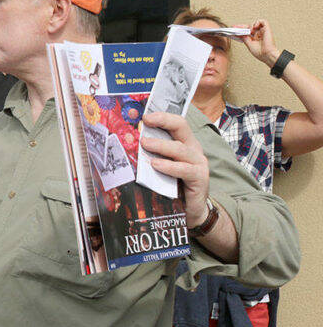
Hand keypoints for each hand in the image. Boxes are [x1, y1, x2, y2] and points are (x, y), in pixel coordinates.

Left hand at [140, 111, 209, 225]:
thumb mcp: (159, 167)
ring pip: (180, 148)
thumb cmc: (172, 186)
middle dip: (162, 120)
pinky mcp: (200, 178)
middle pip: (181, 126)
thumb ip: (149, 155)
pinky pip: (185, 169)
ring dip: (161, 145)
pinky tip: (156, 165)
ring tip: (145, 144)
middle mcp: (192, 149)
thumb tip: (126, 143)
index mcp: (183, 142)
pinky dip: (169, 166)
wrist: (190, 211)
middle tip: (144, 121)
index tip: (142, 115)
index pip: (174, 122)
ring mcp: (198, 163)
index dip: (160, 116)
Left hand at [237, 19, 280, 65]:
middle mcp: (259, 34)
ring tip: (249, 31)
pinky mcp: (267, 29)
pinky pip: (263, 21)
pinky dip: (257, 22)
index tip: (233, 29)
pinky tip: (254, 27)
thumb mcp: (249, 44)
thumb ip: (244, 38)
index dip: (240, 29)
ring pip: (255, 23)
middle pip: (249, 26)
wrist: (267, 55)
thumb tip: (239, 33)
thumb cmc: (260, 53)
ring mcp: (263, 31)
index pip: (246, 31)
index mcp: (255, 38)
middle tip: (234, 27)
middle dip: (241, 26)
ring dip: (250, 26)